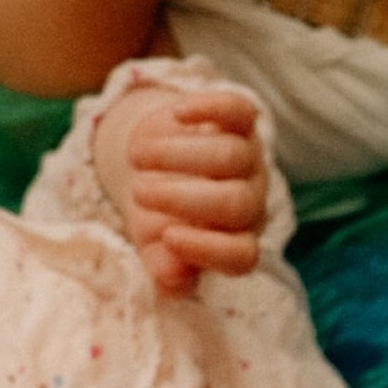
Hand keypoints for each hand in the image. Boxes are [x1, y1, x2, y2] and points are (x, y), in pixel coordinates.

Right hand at [102, 79, 266, 292]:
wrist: (157, 165)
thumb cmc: (158, 215)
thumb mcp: (154, 245)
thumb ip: (165, 269)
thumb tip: (170, 278)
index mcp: (235, 242)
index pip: (242, 256)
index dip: (209, 250)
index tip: (167, 238)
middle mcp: (250, 203)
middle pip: (235, 203)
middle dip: (181, 198)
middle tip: (140, 192)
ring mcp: (249, 159)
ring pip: (230, 156)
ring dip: (175, 155)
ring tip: (137, 157)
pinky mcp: (240, 121)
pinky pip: (239, 111)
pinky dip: (208, 109)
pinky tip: (176, 115)